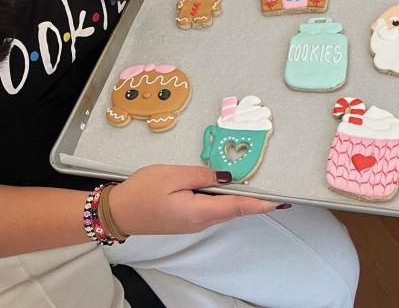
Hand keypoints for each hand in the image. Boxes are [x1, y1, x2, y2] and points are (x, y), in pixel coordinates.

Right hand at [106, 165, 283, 235]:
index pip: (238, 207)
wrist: (118, 212)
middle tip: (271, 187)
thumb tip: (227, 177)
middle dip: (253, 200)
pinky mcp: (186, 220)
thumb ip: (202, 175)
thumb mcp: (173, 175)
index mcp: (199, 211)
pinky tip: (223, 187)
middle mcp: (200, 222)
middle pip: (233, 209)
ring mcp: (193, 223)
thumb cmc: (142, 192)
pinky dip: (222, 199)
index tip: (280, 202)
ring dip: (237, 199)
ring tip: (251, 183)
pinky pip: (211, 209)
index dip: (261, 204)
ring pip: (223, 209)